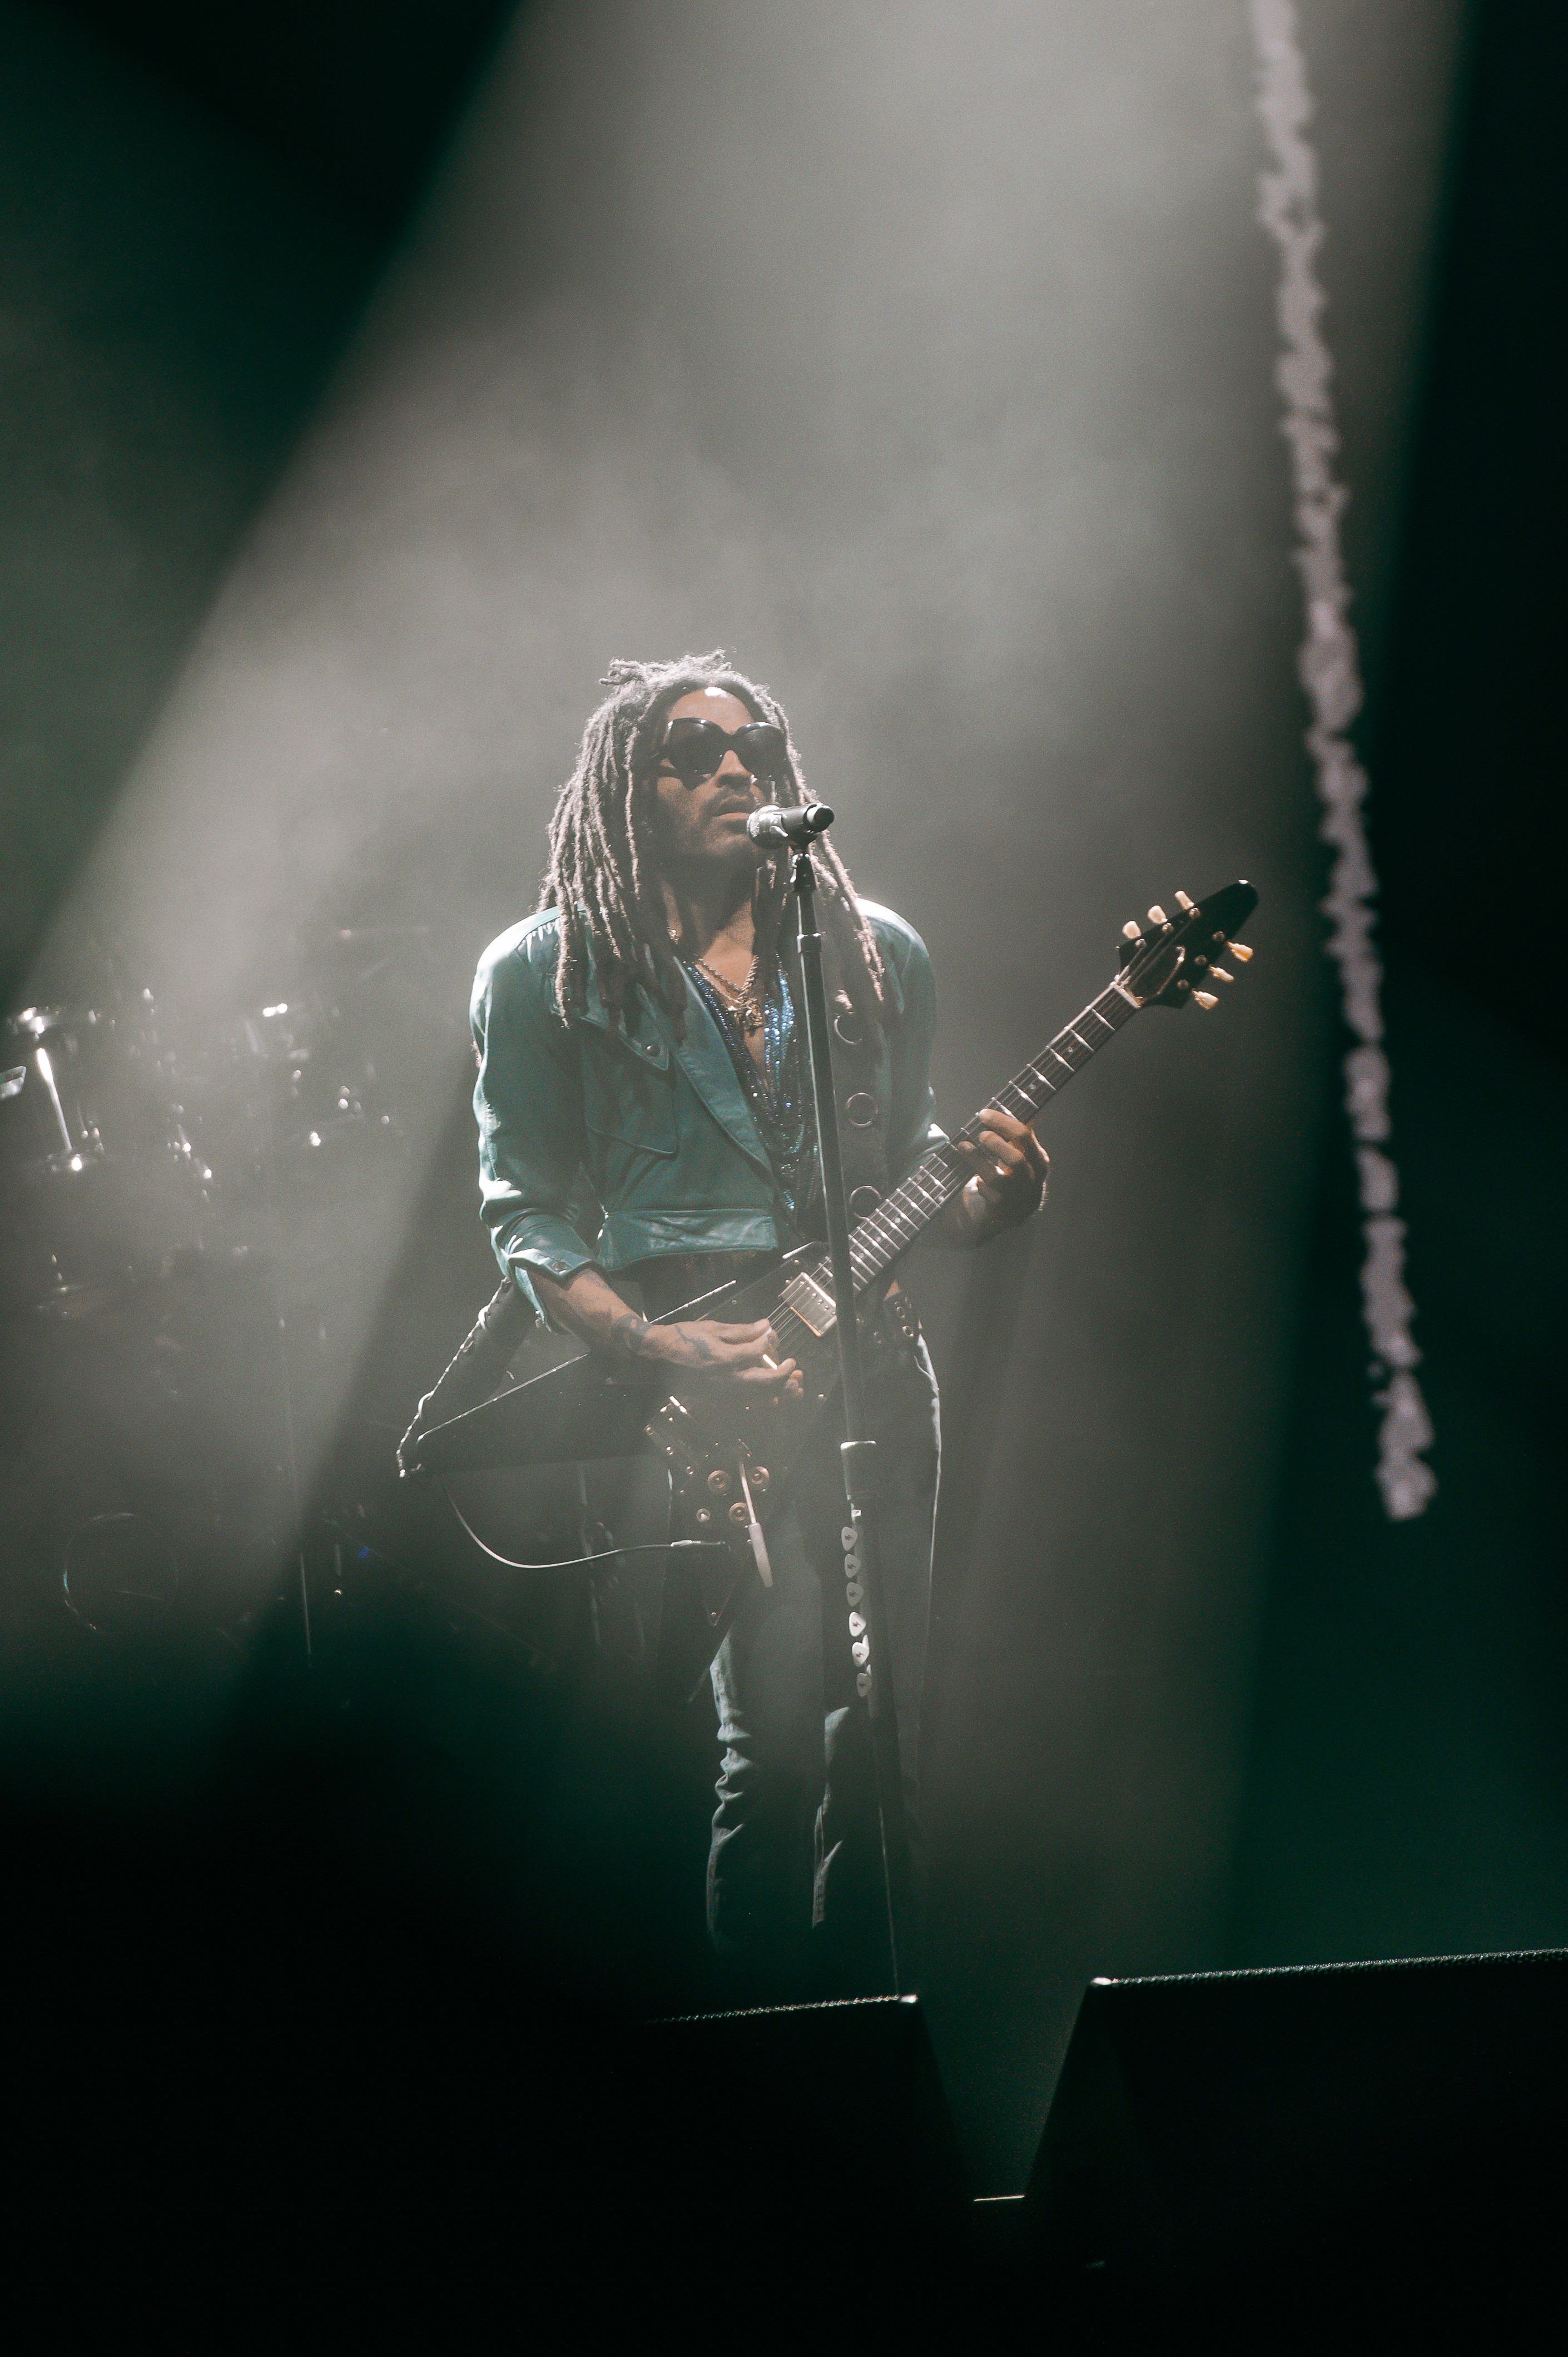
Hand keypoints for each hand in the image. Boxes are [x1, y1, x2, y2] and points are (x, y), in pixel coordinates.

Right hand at [635, 1315, 802, 1399]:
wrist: (658, 1360)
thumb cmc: (682, 1340)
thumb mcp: (713, 1328)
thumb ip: (742, 1331)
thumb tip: (766, 1327)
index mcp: (724, 1358)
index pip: (757, 1351)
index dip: (768, 1342)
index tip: (772, 1335)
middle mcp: (726, 1380)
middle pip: (765, 1382)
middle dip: (784, 1375)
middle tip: (794, 1365)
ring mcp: (722, 1393)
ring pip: (759, 1397)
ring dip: (779, 1391)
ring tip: (793, 1385)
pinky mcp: (718, 1400)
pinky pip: (747, 1405)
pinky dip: (763, 1401)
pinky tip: (771, 1396)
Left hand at [949, 1106, 1048, 1238]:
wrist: (1016, 1213)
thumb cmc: (1017, 1175)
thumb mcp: (1025, 1155)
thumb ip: (1022, 1135)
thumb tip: (1024, 1105)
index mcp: (1039, 1160)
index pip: (1024, 1135)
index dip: (1002, 1122)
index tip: (984, 1114)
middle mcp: (1031, 1178)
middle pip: (1015, 1158)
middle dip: (994, 1142)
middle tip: (980, 1133)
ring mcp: (1015, 1194)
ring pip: (997, 1177)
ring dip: (978, 1159)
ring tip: (964, 1146)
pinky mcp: (1000, 1206)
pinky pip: (986, 1191)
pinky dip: (978, 1181)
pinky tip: (975, 1176)